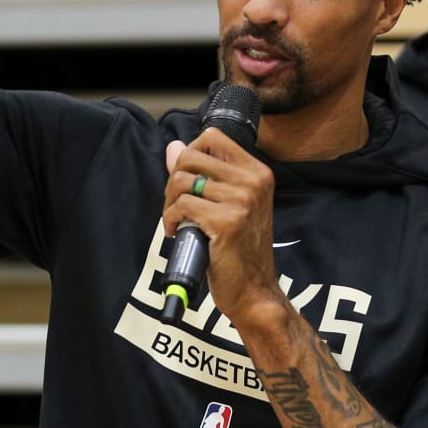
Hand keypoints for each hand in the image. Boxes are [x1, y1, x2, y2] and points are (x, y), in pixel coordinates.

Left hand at [162, 130, 278, 323]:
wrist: (254, 290)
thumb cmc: (240, 250)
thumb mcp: (229, 205)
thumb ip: (203, 174)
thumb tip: (173, 147)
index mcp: (258, 173)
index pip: (212, 137)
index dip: (190, 154)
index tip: (187, 180)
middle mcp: (253, 181)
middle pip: (191, 156)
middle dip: (173, 180)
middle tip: (176, 205)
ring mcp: (242, 200)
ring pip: (182, 180)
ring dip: (169, 202)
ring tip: (176, 220)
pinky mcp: (227, 221)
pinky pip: (182, 205)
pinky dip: (170, 219)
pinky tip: (175, 232)